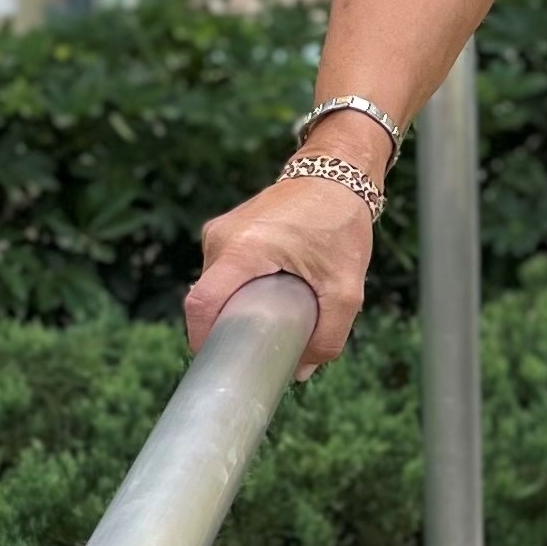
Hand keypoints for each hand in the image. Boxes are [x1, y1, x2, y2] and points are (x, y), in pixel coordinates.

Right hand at [183, 172, 377, 367]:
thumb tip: (300, 372)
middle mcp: (222, 237)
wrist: (336, 174)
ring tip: (272, 314)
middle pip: (208, 299)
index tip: (223, 362)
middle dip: (229, 328)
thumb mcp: (345, 288)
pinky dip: (241, 289)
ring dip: (237, 306)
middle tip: (260, 346)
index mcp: (243, 249)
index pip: (201, 304)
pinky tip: (269, 293)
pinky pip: (224, 272)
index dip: (204, 341)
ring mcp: (219, 231)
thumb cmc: (340, 224)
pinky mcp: (225, 230)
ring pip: (216, 287)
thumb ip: (328, 335)